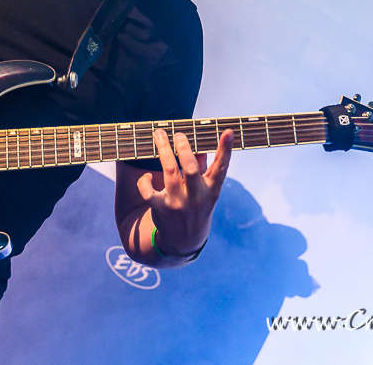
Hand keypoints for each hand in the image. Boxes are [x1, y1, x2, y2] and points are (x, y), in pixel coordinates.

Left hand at [137, 128, 233, 255]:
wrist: (184, 241)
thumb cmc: (197, 207)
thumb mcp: (206, 191)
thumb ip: (205, 168)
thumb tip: (200, 144)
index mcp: (212, 190)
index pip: (221, 168)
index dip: (225, 149)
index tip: (228, 131)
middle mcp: (196, 196)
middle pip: (190, 168)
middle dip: (183, 148)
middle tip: (177, 133)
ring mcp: (178, 203)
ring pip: (169, 172)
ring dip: (163, 151)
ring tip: (159, 135)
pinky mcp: (161, 208)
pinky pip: (148, 191)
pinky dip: (144, 181)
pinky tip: (147, 176)